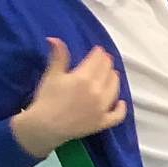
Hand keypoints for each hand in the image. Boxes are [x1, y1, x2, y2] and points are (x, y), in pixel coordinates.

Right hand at [11, 39, 126, 159]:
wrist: (46, 126)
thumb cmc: (47, 99)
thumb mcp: (52, 74)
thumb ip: (58, 56)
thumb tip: (54, 39)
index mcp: (84, 78)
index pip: (97, 61)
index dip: (99, 54)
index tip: (99, 50)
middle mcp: (97, 92)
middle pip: (107, 73)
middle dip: (106, 64)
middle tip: (105, 60)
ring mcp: (102, 109)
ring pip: (114, 90)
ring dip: (115, 80)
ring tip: (112, 74)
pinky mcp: (102, 123)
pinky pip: (118, 116)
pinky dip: (121, 108)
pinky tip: (121, 102)